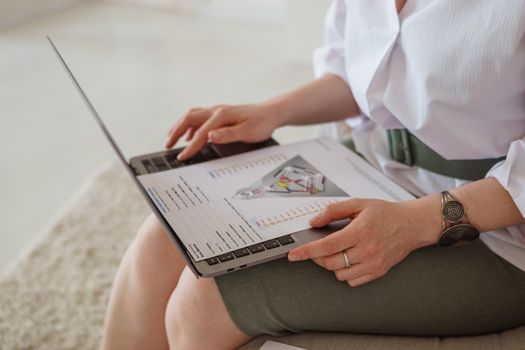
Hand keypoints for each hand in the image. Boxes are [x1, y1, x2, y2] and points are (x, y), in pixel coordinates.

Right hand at [165, 104, 281, 159]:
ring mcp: (217, 110)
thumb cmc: (261, 123)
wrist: (271, 113)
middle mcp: (216, 110)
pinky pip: (198, 117)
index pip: (201, 132)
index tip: (182, 157)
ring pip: (192, 116)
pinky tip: (188, 135)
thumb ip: (228, 134)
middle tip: (167, 145)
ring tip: (171, 139)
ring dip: (179, 126)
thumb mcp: (248, 132)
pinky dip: (189, 126)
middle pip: (189, 118)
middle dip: (176, 132)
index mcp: (222, 115)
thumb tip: (210, 136)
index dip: (190, 146)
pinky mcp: (219, 113)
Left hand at [287, 198, 440, 286]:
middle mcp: (367, 250)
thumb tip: (314, 221)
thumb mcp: (359, 204)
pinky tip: (349, 260)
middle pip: (330, 262)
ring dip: (332, 265)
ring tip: (339, 252)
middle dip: (317, 257)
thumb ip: (334, 211)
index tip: (293, 255)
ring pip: (340, 274)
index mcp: (360, 231)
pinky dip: (346, 273)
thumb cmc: (386, 213)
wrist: (412, 224)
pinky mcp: (378, 272)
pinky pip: (353, 281)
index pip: (326, 246)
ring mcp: (373, 263)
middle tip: (318, 248)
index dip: (307, 251)